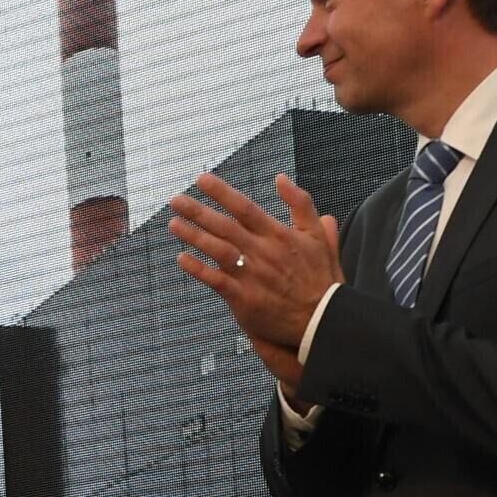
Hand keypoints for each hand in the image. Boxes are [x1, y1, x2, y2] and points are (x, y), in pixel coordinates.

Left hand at [169, 172, 340, 387]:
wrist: (322, 319)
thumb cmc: (319, 276)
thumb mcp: (318, 235)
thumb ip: (301, 204)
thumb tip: (282, 178)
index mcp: (278, 235)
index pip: (245, 208)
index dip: (222, 193)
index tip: (202, 179)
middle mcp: (263, 253)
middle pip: (225, 226)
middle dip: (198, 211)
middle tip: (175, 200)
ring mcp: (252, 276)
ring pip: (218, 250)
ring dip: (194, 236)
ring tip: (173, 224)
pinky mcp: (245, 299)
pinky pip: (216, 281)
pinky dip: (199, 269)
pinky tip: (181, 258)